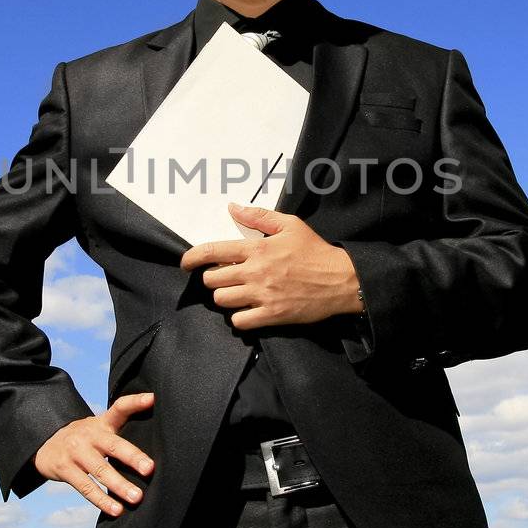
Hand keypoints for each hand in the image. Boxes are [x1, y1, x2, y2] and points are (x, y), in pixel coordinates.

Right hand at [33, 392, 155, 515]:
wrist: (44, 444)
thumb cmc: (84, 439)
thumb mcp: (99, 427)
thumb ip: (121, 429)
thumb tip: (158, 441)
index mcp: (101, 423)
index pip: (119, 408)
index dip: (135, 402)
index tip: (152, 399)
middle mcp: (89, 435)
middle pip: (113, 445)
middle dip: (132, 457)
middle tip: (149, 469)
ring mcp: (75, 452)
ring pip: (100, 470)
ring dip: (119, 485)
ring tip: (137, 497)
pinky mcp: (65, 469)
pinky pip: (86, 487)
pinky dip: (102, 500)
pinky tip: (116, 510)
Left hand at [179, 203, 362, 329]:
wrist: (341, 280)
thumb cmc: (315, 251)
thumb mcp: (290, 225)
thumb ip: (258, 216)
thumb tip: (232, 207)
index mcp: (257, 248)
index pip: (212, 251)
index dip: (192, 258)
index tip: (186, 263)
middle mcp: (255, 272)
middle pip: (212, 279)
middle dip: (214, 278)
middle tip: (226, 277)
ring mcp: (262, 295)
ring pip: (222, 300)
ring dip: (225, 296)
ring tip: (237, 292)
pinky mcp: (271, 315)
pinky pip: (239, 321)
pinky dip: (239, 316)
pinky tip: (248, 309)